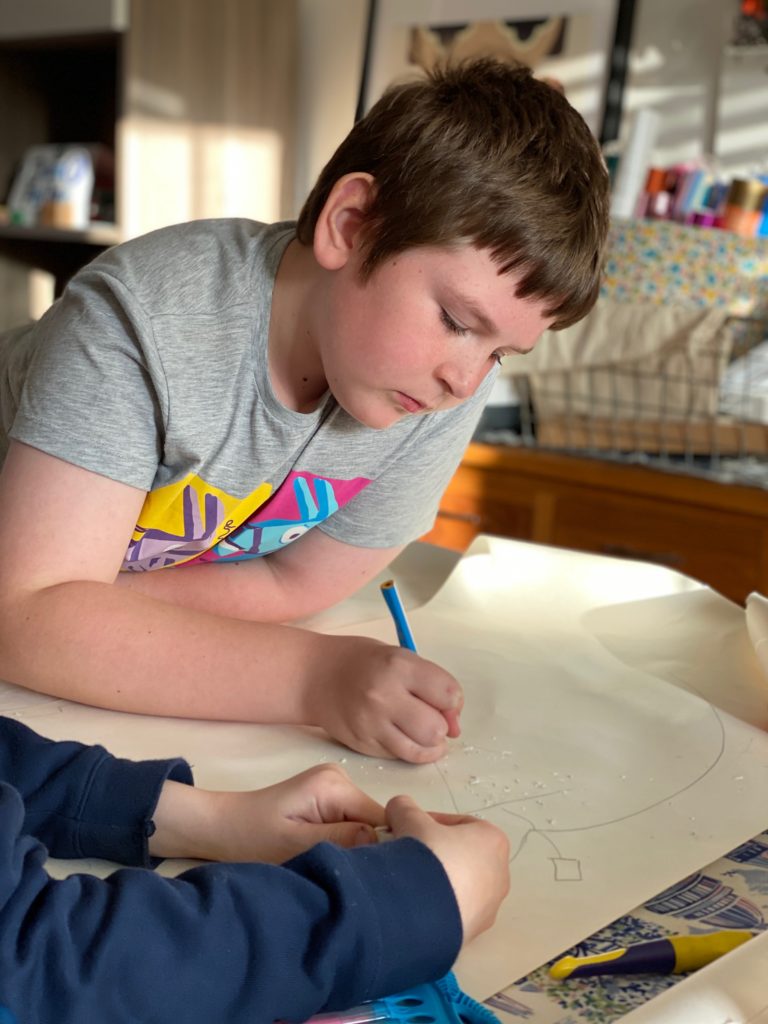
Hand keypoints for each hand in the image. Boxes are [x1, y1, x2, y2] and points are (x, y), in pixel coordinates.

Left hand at [149, 764, 385, 862]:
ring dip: (352, 849)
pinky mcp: (326, 799)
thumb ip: (340, 841)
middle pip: (373, 821)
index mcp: (334, 785)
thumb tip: (384, 843)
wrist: (221, 826)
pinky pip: (349, 823)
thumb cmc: (252, 838)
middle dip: (365, 850)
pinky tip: (327, 858)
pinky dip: (342, 843)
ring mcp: (333, 787)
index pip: (380, 819)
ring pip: (363, 824)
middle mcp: (339, 778)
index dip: (380, 849)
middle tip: (345, 877)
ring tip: (333, 869)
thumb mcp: (295, 845)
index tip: (368, 877)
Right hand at [304, 635, 462, 762]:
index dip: (453, 701)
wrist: (315, 675)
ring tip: (422, 732)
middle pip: (436, 728)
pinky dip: (407, 749)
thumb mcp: (400, 658)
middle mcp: (384, 695)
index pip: (449, 694)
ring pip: (420, 749)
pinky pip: (399, 756)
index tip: (445, 700)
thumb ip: (431, 684)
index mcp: (398, 666)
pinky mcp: (362, 744)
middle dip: (442, 726)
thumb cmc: (362, 662)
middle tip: (432, 718)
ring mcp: (371, 723)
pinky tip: (401, 734)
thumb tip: (455, 725)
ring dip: (429, 744)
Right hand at [385, 796, 509, 945]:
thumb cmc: (426, 854)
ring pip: (459, 887)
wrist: (421, 909)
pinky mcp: (475, 932)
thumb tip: (398, 808)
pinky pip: (454, 912)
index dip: (430, 823)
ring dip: (437, 882)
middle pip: (462, 856)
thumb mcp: (408, 818)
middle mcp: (500, 874)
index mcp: (493, 840)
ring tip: (407, 883)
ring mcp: (489, 907)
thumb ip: (404, 807)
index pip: (460, 824)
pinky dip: (437, 906)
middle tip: (409, 856)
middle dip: (435, 854)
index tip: (409, 829)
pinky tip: (413, 904)